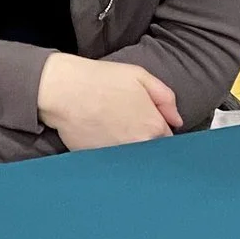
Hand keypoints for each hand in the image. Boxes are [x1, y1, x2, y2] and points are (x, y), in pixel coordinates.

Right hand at [35, 53, 178, 149]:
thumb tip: (176, 120)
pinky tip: (100, 136)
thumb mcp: (140, 76)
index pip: (168, 140)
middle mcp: (139, 147)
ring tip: (113, 130)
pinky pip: (112, 162)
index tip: (148, 124)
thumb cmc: (100, 80)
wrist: (63, 90)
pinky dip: (110, 154)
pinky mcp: (99, 162)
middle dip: (146, 142)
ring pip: (133, 160)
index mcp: (153, 127)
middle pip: (152, 152)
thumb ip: (165, 98)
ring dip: (129, 150)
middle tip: (128, 125)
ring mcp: (119, 158)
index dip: (159, 131)